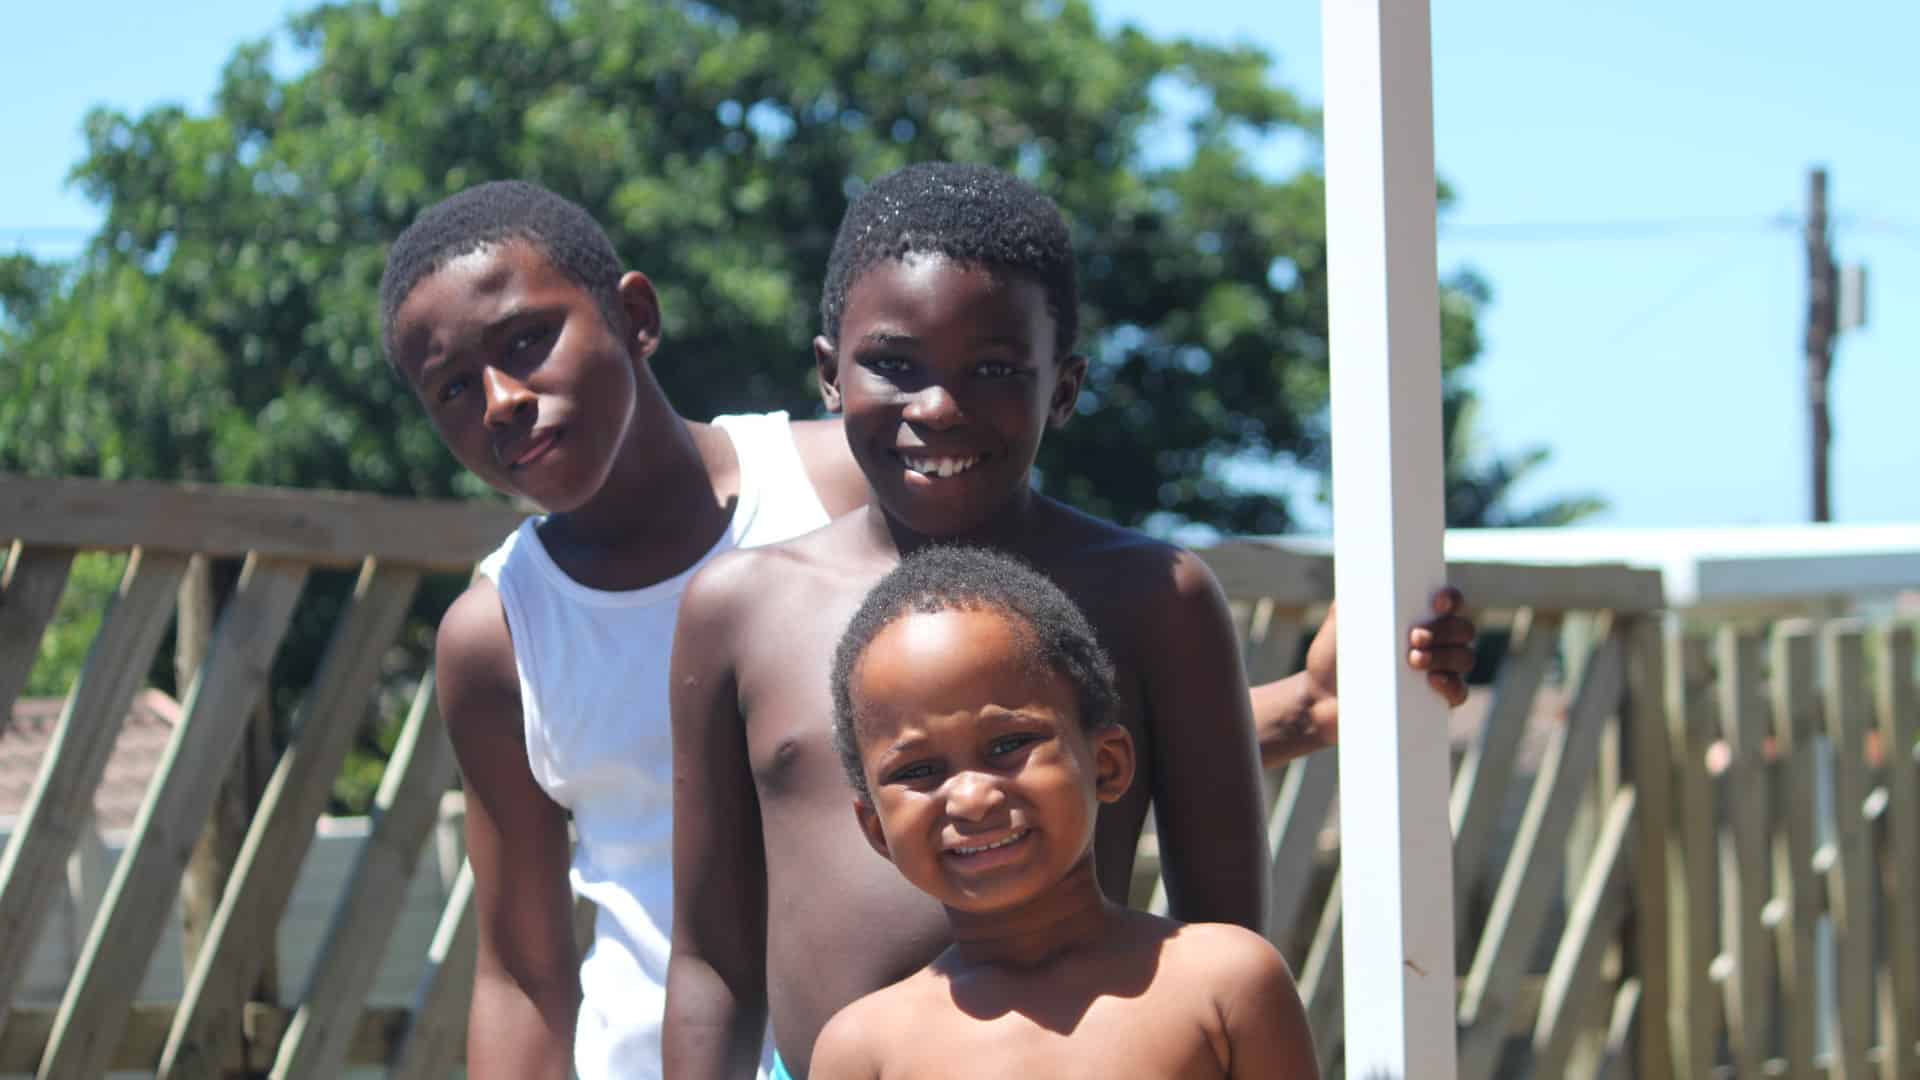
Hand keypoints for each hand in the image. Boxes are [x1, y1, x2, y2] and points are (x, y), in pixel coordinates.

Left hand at [1304, 588, 1477, 712]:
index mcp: (1417, 618)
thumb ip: (1357, 594)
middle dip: (1444, 630)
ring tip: (1413, 660)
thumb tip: (1371, 571)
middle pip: (1463, 629)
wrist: (1321, 699)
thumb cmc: (1333, 656)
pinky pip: (1459, 693)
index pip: (1450, 602)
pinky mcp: (1434, 702)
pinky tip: (1432, 681)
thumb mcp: (1341, 620)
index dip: (1451, 598)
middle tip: (1415, 636)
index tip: (1435, 603)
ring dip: (1445, 656)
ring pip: (1464, 658)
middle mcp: (1435, 642)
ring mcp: (1438, 672)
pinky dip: (1451, 686)